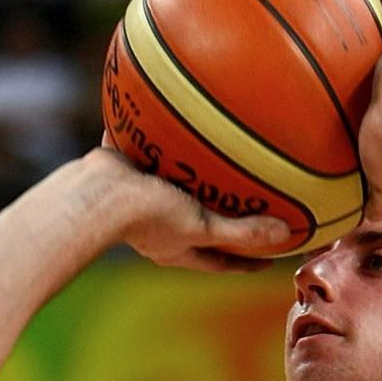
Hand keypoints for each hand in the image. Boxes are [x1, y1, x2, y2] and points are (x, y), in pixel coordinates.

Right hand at [92, 145, 289, 270]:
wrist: (96, 192)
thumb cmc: (147, 216)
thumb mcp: (202, 226)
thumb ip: (241, 231)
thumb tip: (285, 234)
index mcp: (179, 247)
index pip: (221, 261)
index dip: (245, 262)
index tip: (270, 261)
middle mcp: (161, 228)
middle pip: (199, 228)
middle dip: (222, 220)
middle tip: (250, 210)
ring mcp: (141, 200)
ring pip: (176, 190)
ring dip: (195, 180)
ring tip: (216, 162)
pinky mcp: (127, 170)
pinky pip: (150, 153)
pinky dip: (162, 140)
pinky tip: (174, 118)